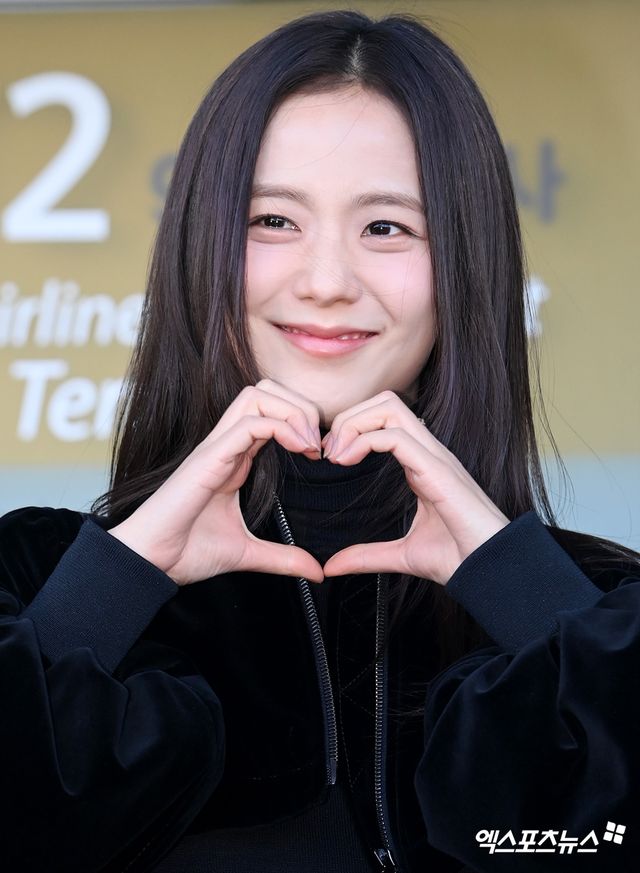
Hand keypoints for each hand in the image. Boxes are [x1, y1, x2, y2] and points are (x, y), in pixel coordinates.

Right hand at [108, 380, 324, 585]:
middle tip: (318, 444)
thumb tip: (317, 572)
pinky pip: (249, 424)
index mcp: (235, 457)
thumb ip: (283, 558)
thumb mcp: (247, 553)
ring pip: (257, 395)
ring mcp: (216, 447)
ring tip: (309, 445)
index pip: (270, 413)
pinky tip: (299, 449)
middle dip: (301, 406)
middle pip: (266, 391)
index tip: (319, 455)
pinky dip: (282, 427)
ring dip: (293, 412)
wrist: (151, 563)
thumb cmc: (186, 551)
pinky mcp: (209, 458)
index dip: (301, 423)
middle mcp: (226, 445)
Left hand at [320, 391, 510, 585]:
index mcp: (422, 463)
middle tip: (329, 453)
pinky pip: (396, 437)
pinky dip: (364, 440)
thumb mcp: (401, 555)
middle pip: (385, 402)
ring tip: (337, 455)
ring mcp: (435, 458)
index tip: (332, 458)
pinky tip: (348, 461)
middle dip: (349, 417)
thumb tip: (332, 566)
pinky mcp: (438, 470)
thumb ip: (366, 555)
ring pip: (390, 408)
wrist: (490, 571)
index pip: (386, 419)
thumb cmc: (459, 558)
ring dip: (354, 424)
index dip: (352, 428)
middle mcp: (429, 453)